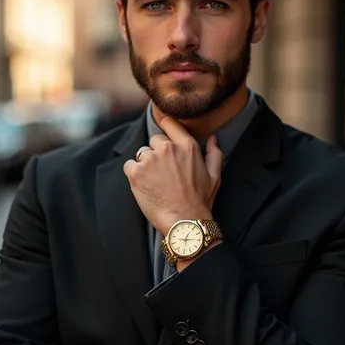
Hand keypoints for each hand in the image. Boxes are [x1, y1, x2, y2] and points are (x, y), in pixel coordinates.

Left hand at [123, 117, 222, 234]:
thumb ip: (214, 154)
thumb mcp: (214, 176)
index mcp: (187, 146)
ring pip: (142, 154)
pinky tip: (145, 186)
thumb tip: (212, 139)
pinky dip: (134, 174)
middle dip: (158, 153)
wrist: (184, 222)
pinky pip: (129, 166)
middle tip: (164, 172)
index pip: (170, 123)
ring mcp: (150, 160)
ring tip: (155, 182)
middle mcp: (168, 148)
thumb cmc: (200, 202)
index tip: (163, 132)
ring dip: (146, 164)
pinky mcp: (136, 173)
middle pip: (155, 140)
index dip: (165, 126)